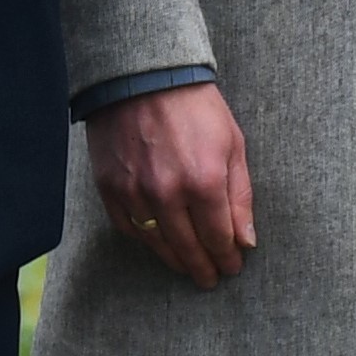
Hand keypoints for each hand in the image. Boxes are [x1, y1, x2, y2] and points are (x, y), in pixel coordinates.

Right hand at [89, 82, 255, 283]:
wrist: (143, 76)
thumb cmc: (196, 107)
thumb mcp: (232, 144)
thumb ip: (240, 196)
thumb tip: (245, 241)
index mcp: (204, 181)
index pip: (218, 238)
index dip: (228, 257)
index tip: (232, 266)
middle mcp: (167, 193)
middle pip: (188, 248)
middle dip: (203, 268)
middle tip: (210, 279)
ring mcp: (135, 193)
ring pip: (157, 244)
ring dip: (175, 260)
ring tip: (187, 268)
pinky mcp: (109, 188)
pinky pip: (128, 228)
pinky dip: (145, 239)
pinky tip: (157, 242)